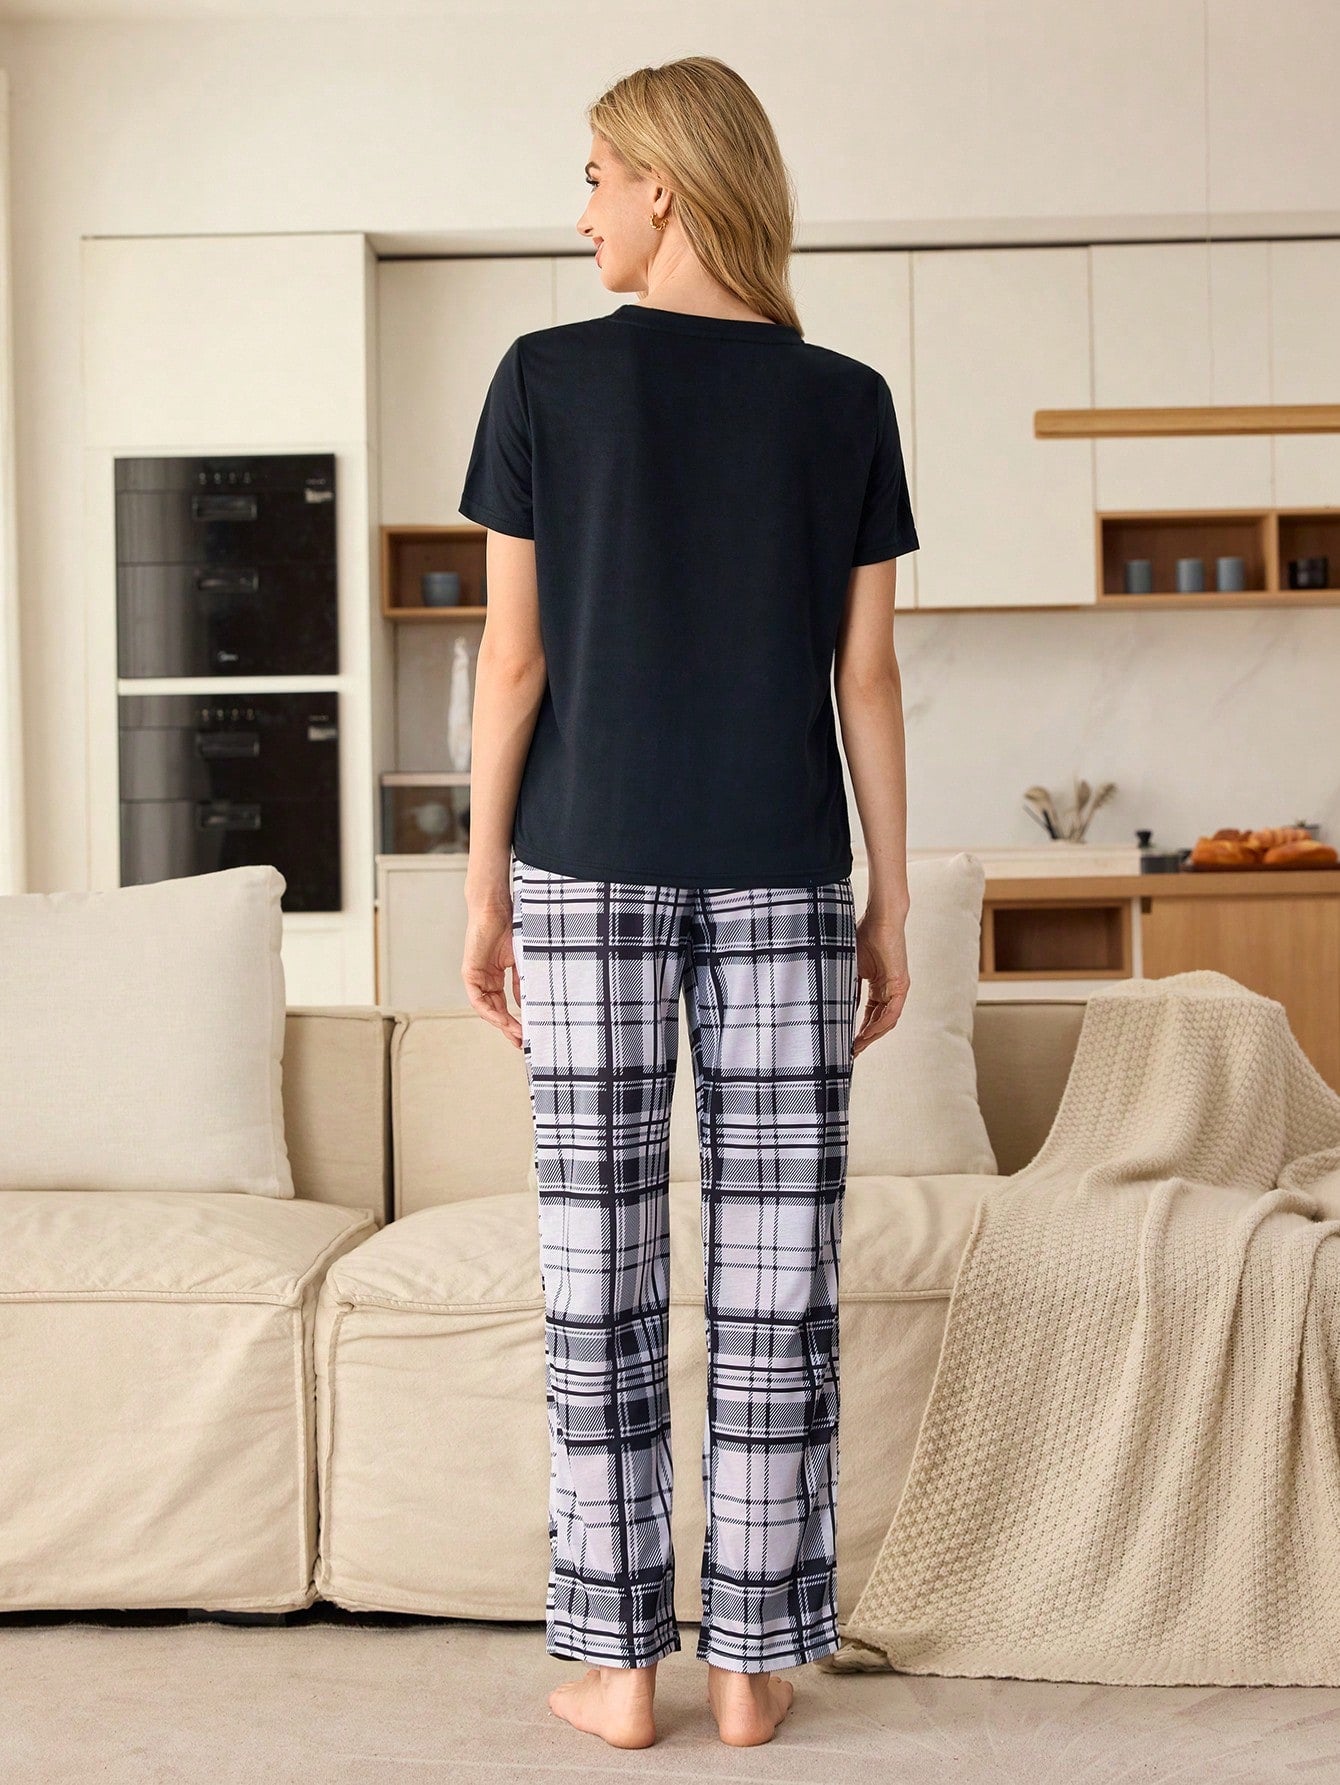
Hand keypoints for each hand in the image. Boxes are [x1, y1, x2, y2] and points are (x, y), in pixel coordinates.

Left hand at [461, 897, 522, 1047]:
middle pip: (495, 1011)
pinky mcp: (469, 973)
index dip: (515, 1021)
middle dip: (508, 1028)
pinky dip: (489, 1011)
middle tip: (522, 1043)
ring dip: (501, 1023)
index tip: (527, 1034)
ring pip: (487, 1008)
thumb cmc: (511, 928)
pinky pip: (478, 999)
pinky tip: (502, 1020)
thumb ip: (521, 984)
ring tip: (517, 1034)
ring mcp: (476, 977)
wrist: (496, 908)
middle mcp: (485, 979)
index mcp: (496, 976)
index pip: (504, 1005)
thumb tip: (526, 1005)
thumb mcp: (522, 961)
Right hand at [853, 910, 909, 1057]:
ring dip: (871, 1037)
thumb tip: (834, 1008)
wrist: (879, 918)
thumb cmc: (863, 936)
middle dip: (864, 1040)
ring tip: (856, 1049)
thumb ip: (847, 988)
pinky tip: (866, 1035)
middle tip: (849, 1053)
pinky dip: (879, 1025)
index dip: (859, 1032)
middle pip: (879, 1023)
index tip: (846, 1044)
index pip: (870, 1016)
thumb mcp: (850, 968)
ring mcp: (897, 989)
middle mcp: (891, 991)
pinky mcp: (901, 985)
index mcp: (880, 987)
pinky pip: (891, 1013)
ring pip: (886, 1022)